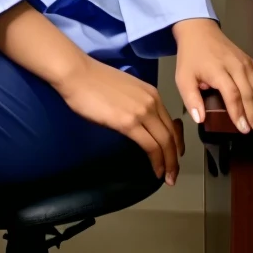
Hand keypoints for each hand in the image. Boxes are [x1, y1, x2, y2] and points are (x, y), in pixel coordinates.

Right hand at [54, 54, 183, 184]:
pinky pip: (151, 146)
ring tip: (167, 178)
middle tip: (173, 173)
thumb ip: (135, 105)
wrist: (77, 74)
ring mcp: (142, 112)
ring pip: (165, 142)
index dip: (175, 143)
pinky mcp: (129, 122)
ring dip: (168, 163)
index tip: (173, 156)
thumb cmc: (92, 80)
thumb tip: (136, 122)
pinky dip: (157, 161)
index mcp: (151, 93)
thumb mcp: (123, 91)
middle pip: (171, 135)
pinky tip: (156, 171)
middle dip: (174, 158)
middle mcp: (152, 101)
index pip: (170, 123)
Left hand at [172, 18, 252, 136]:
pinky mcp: (251, 61)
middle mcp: (235, 66)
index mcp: (217, 70)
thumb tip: (200, 119)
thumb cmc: (191, 57)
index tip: (244, 129)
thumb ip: (191, 98)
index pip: (232, 94)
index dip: (239, 112)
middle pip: (249, 92)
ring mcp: (245, 62)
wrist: (199, 31)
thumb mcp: (183, 77)